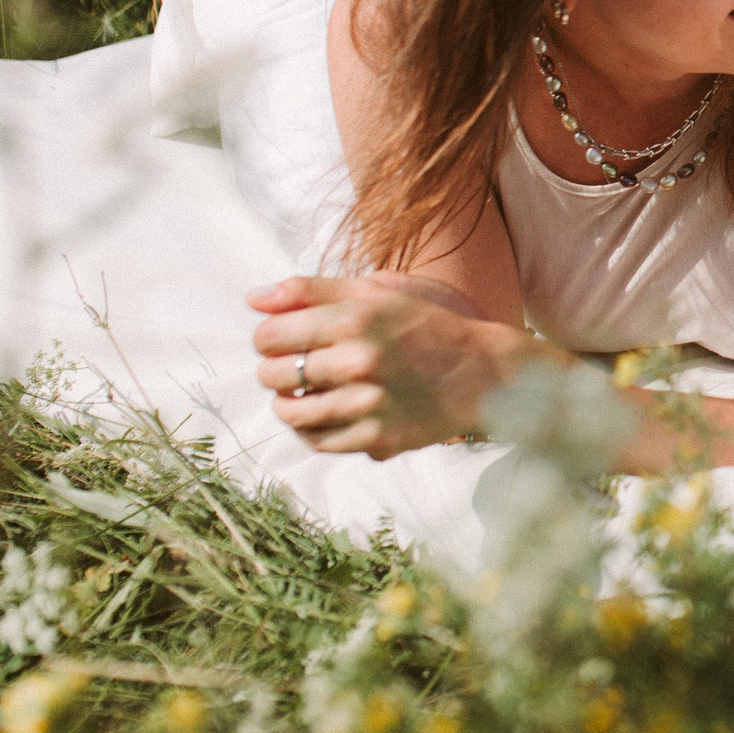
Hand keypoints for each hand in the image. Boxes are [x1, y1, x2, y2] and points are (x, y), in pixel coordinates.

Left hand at [247, 273, 527, 458]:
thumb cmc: (423, 327)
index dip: (267, 338)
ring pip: (290, 413)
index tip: (283, 340)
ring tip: (305, 393)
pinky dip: (312, 430)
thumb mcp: (375, 294)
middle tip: (297, 366)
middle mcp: (359, 360)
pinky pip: (317, 441)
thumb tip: (252, 298)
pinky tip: (326, 414)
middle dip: (275, 370)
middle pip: (273, 374)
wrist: (481, 373)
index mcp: (355, 318)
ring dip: (289, 403)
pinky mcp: (376, 438)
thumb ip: (311, 291)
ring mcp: (368, 403)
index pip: (269, 335)